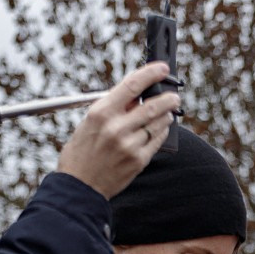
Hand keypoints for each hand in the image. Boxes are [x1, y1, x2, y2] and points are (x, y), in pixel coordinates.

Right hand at [54, 64, 180, 198]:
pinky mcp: (138, 160)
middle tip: (174, 95)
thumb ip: (113, 107)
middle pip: (153, 105)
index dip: (151, 73)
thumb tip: (137, 95)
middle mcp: (117, 127)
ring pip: (159, 123)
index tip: (162, 68)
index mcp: (101, 112)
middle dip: (168, 98)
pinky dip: (162, 131)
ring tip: (168, 112)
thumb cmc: (83, 150)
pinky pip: (158, 140)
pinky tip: (160, 128)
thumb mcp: (90, 121)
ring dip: (167, 114)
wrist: (80, 185)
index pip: (132, 85)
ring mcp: (129, 145)